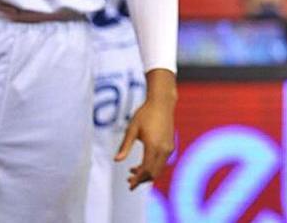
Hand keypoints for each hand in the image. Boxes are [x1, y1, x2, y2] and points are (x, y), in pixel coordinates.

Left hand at [115, 71, 175, 189]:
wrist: (162, 103)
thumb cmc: (144, 114)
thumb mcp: (131, 129)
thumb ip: (125, 146)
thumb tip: (116, 160)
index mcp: (153, 146)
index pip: (146, 170)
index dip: (137, 179)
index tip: (129, 184)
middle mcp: (164, 149)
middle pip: (153, 173)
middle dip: (142, 180)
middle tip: (129, 181)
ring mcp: (169, 148)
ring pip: (158, 169)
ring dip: (147, 173)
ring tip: (132, 171)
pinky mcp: (170, 145)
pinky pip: (162, 162)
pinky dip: (153, 166)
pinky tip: (142, 163)